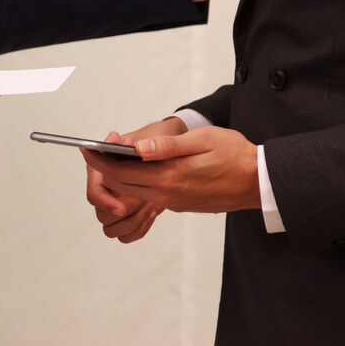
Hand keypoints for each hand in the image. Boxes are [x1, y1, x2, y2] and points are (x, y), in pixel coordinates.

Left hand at [82, 126, 260, 213]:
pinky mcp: (179, 204)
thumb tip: (137, 149)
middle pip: (121, 185)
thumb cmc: (234, 155)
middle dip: (104, 169)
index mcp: (168, 178)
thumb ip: (168, 147)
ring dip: (119, 177)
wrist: (258, 181)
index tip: (86, 148)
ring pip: (134, 192)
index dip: (99, 160)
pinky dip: (137, 183)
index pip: (120, 172)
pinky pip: (150, 195)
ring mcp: (173, 202)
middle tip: (95, 150)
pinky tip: (139, 167)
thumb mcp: (202, 141)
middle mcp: (167, 194)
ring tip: (113, 156)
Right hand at [85, 132, 166, 242]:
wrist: (169, 153)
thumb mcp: (142, 137)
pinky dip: (139, 229)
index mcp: (101, 172)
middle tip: (144, 202)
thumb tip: (111, 139)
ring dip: (133, 221)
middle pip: (102, 215)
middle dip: (124, 212)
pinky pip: (126, 235)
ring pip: (112, 229)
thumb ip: (123, 141)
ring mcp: (115, 205)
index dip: (105, 202)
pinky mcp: (128, 217)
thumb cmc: (153, 143)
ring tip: (151, 206)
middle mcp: (105, 191)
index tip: (121, 207)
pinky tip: (153, 213)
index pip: (94, 194)